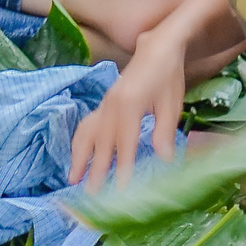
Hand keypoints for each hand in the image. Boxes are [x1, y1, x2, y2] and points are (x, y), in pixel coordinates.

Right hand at [69, 32, 182, 189]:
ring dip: (78, 158)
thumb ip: (165, 133)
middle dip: (95, 171)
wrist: (157, 48)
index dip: (122, 169)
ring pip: (86, 134)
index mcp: (129, 106)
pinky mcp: (103, 104)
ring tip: (73, 179)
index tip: (120, 191)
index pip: (125, 145)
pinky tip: (78, 157)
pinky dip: (79, 143)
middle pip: (100, 144)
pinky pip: (86, 126)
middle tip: (90, 196)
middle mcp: (111, 106)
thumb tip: (165, 160)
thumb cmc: (168, 77)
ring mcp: (104, 104)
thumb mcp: (172, 105)